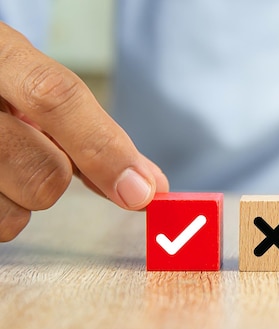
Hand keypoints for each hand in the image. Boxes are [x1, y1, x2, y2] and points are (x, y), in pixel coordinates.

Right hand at [0, 23, 168, 240]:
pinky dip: (3, 211)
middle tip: (36, 155)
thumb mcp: (36, 91)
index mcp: (0, 55)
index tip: (140, 193)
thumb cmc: (1, 92)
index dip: (103, 148)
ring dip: (22, 198)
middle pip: (44, 171)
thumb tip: (152, 183)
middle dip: (56, 177)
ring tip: (3, 164)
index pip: (55, 97)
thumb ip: (93, 134)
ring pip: (13, 210)